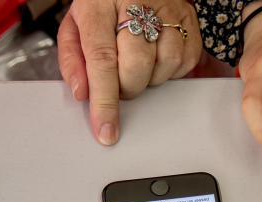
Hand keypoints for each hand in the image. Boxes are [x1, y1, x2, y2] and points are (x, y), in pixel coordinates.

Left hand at [58, 0, 200, 144]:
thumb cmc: (101, 4)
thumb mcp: (75, 25)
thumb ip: (72, 59)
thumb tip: (83, 93)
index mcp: (100, 5)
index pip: (103, 60)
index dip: (104, 101)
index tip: (106, 129)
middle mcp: (137, 3)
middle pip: (137, 66)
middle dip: (127, 88)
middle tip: (120, 81)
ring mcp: (168, 10)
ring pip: (165, 65)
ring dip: (150, 78)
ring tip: (138, 64)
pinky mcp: (189, 19)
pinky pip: (185, 62)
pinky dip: (170, 70)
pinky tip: (156, 58)